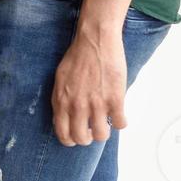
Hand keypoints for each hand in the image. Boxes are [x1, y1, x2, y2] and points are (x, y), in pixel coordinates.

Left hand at [52, 27, 128, 145]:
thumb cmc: (77, 58)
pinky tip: (118, 112)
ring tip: (105, 120)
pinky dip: (121, 122)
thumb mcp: (60, 79)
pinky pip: (120, 124)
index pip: (63, 133)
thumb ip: (61, 99)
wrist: (94, 42)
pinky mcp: (115, 99)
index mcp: (61, 100)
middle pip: (82, 139)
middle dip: (88, 138)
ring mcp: (96, 104)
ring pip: (101, 136)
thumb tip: (63, 117)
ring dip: (105, 132)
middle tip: (92, 129)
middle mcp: (77, 105)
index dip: (70, 139)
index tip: (77, 135)